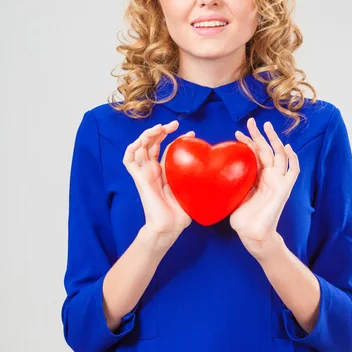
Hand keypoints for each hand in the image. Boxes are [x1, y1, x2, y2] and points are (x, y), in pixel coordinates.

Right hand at [123, 120, 195, 236]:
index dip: (179, 138)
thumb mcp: (194, 189)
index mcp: (166, 171)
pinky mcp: (139, 178)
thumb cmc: (182, 212)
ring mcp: (145, 173)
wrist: (170, 227)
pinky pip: (129, 161)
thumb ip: (200, 178)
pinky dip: (132, 149)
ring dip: (148, 134)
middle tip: (174, 124)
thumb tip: (222, 171)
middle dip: (162, 130)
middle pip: (153, 142)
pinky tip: (141, 141)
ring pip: (140, 146)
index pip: (169, 148)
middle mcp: (154, 169)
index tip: (192, 134)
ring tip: (159, 128)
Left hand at [229, 117, 298, 249]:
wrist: (253, 234)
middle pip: (266, 150)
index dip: (246, 143)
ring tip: (267, 126)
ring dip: (274, 140)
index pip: (253, 154)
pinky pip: (293, 171)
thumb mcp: (233, 195)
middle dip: (259, 135)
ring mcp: (278, 181)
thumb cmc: (242, 219)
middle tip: (251, 121)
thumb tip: (211, 172)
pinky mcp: (285, 188)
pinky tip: (287, 147)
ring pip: (279, 155)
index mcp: (256, 177)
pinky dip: (292, 159)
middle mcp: (268, 177)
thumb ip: (230, 182)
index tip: (236, 133)